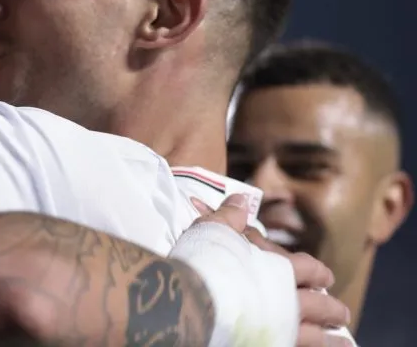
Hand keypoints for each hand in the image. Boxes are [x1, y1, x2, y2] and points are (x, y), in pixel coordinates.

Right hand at [192, 198, 351, 345]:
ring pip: (316, 338)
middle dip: (331, 309)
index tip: (326, 278)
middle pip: (319, 306)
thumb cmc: (201, 264)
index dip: (318, 273)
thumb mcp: (212, 231)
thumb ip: (229, 217)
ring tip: (343, 343)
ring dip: (331, 340)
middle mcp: (287, 301)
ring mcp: (282, 330)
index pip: (308, 269)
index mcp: (279, 270)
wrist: (189, 303)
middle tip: (341, 314)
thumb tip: (240, 200)